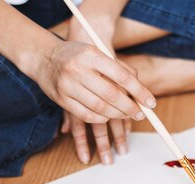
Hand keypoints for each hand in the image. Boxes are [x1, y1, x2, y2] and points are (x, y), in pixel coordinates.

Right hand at [58, 18, 144, 164]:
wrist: (44, 57)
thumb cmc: (78, 55)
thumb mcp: (98, 53)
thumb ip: (119, 69)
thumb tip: (141, 93)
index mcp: (91, 54)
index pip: (122, 76)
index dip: (139, 92)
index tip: (151, 103)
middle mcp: (78, 69)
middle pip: (111, 95)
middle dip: (129, 108)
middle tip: (140, 114)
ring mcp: (67, 85)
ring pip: (99, 107)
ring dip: (116, 115)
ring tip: (126, 115)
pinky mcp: (61, 100)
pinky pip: (86, 115)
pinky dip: (100, 119)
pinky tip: (107, 118)